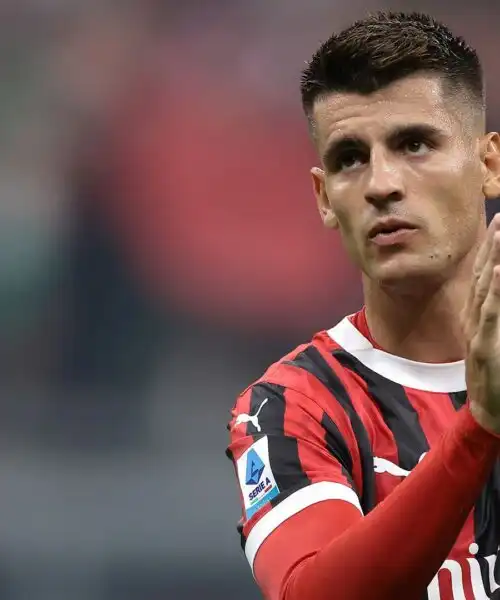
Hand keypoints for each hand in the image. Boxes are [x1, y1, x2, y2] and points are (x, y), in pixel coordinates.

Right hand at [463, 214, 499, 433]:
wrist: (488, 410)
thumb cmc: (497, 377)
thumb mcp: (494, 341)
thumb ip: (494, 317)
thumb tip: (497, 285)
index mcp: (476, 316)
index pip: (484, 277)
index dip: (490, 250)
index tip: (498, 225)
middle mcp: (473, 318)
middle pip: (483, 276)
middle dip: (493, 246)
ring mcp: (478, 331)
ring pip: (486, 289)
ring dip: (494, 260)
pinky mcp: (485, 347)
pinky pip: (490, 315)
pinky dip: (495, 292)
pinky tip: (499, 272)